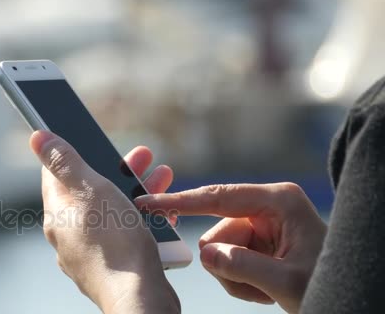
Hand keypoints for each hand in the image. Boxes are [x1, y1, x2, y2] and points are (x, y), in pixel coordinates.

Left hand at [30, 131, 179, 313]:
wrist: (139, 299)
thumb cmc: (115, 245)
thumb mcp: (91, 191)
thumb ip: (66, 163)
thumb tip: (37, 137)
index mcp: (58, 214)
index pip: (57, 174)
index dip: (75, 152)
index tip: (94, 140)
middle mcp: (69, 235)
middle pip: (91, 192)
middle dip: (118, 171)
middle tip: (142, 157)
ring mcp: (89, 253)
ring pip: (112, 213)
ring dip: (137, 193)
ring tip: (162, 179)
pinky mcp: (112, 266)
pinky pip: (125, 235)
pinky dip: (143, 220)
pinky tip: (161, 214)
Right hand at [136, 183, 326, 313]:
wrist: (347, 297)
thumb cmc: (327, 283)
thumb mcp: (287, 282)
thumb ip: (242, 266)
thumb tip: (206, 253)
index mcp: (277, 201)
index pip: (217, 197)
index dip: (179, 202)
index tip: (146, 202)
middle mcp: (266, 206)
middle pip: (216, 232)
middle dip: (228, 264)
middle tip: (254, 285)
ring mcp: (261, 224)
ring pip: (218, 249)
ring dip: (235, 277)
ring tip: (264, 288)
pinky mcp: (257, 240)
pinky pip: (226, 259)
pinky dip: (240, 281)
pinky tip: (265, 287)